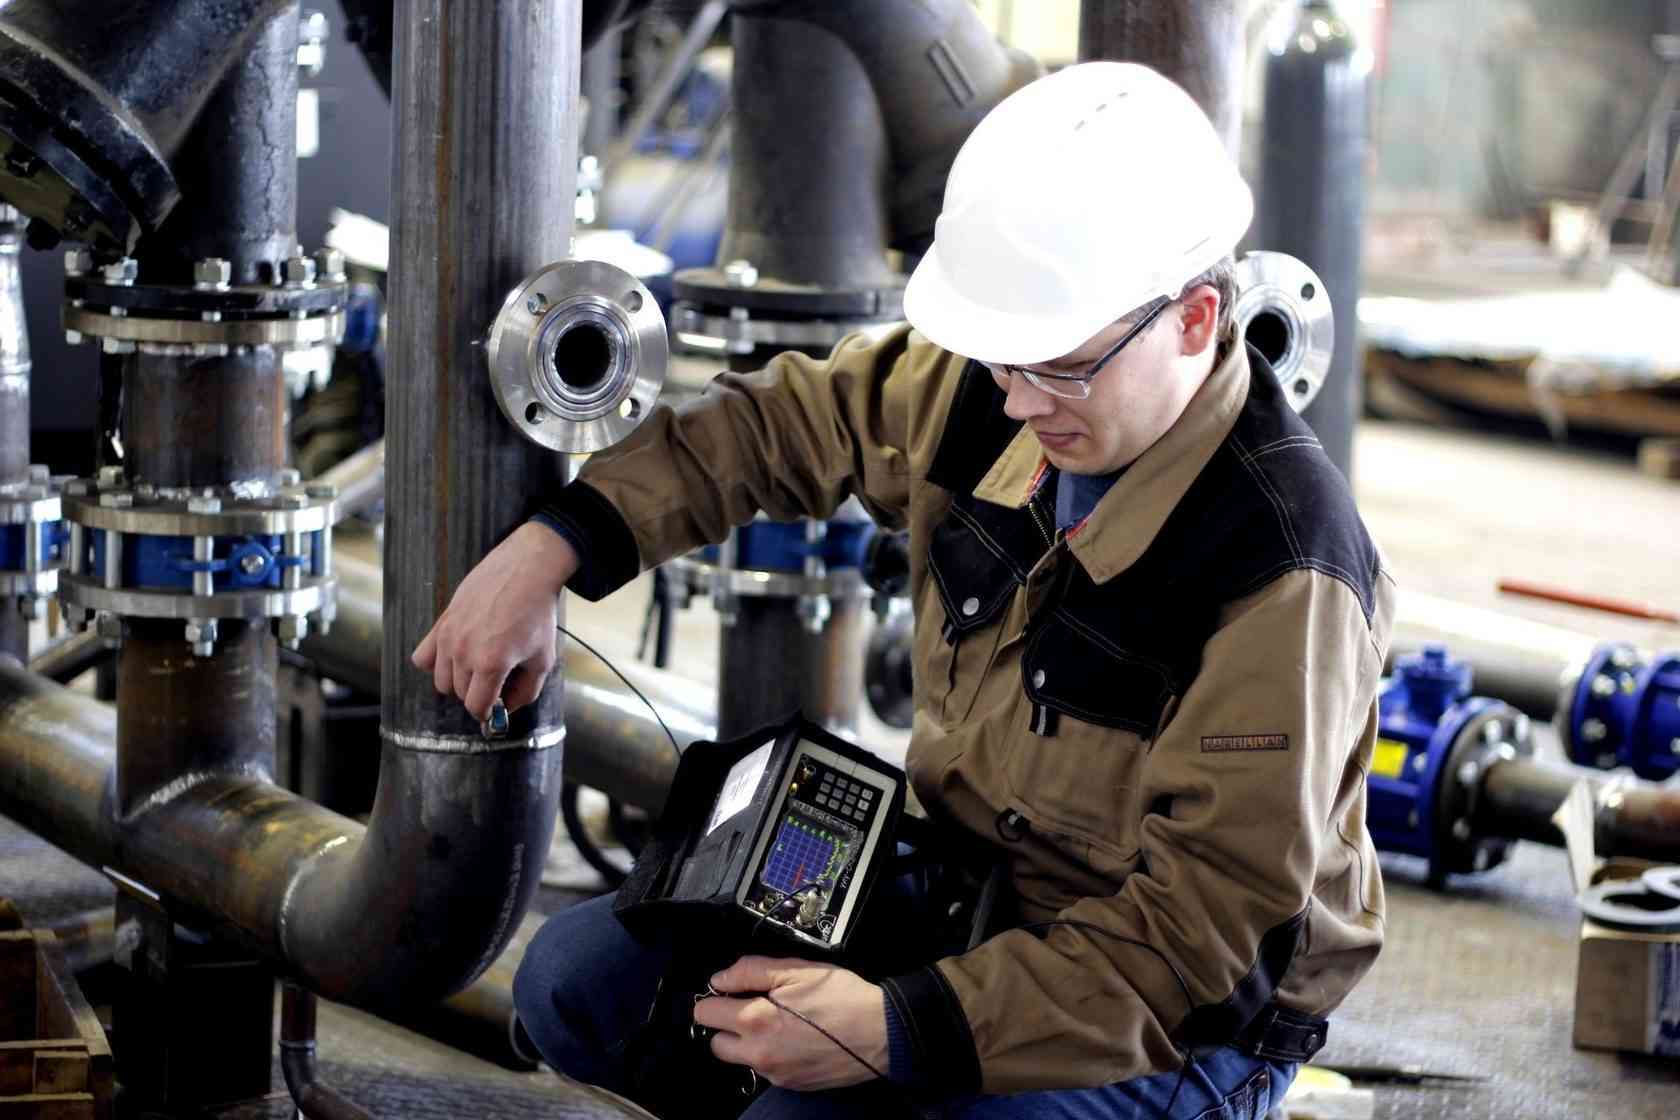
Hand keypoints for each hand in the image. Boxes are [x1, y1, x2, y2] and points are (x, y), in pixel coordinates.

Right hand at [411, 521, 579, 720]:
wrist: (525, 571)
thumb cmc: (536, 614)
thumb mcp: (542, 659)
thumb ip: (526, 692)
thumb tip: (506, 710)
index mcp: (491, 664)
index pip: (476, 707)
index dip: (488, 711)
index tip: (496, 705)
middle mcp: (464, 652)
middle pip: (459, 694)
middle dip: (477, 693)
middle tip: (496, 678)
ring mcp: (449, 637)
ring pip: (441, 680)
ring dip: (458, 680)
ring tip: (479, 664)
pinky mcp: (441, 622)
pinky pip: (422, 657)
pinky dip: (434, 663)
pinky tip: (454, 655)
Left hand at [693, 956, 887, 1091]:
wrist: (881, 1033)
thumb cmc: (840, 996)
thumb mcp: (796, 970)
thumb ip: (750, 971)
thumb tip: (719, 979)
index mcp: (756, 1021)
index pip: (705, 1013)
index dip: (717, 996)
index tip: (734, 989)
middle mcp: (758, 1054)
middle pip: (716, 1043)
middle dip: (727, 1024)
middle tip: (752, 1006)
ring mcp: (774, 1074)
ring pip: (740, 1059)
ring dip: (747, 1042)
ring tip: (777, 1023)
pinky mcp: (791, 1084)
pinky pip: (765, 1069)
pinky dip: (770, 1054)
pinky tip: (794, 1039)